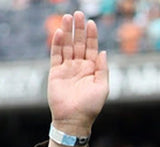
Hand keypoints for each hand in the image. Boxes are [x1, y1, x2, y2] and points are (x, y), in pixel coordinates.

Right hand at [47, 11, 107, 134]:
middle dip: (79, 29)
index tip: (91, 22)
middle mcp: (79, 66)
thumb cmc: (90, 106)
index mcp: (91, 69)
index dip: (91, 35)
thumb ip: (102, 69)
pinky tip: (59, 33)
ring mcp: (67, 68)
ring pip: (66, 46)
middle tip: (78, 13)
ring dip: (67, 32)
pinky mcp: (55, 72)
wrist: (74, 120)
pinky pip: (55, 55)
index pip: (91, 47)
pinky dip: (57, 44)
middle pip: (78, 43)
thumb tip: (104, 52)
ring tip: (67, 17)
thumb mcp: (102, 87)